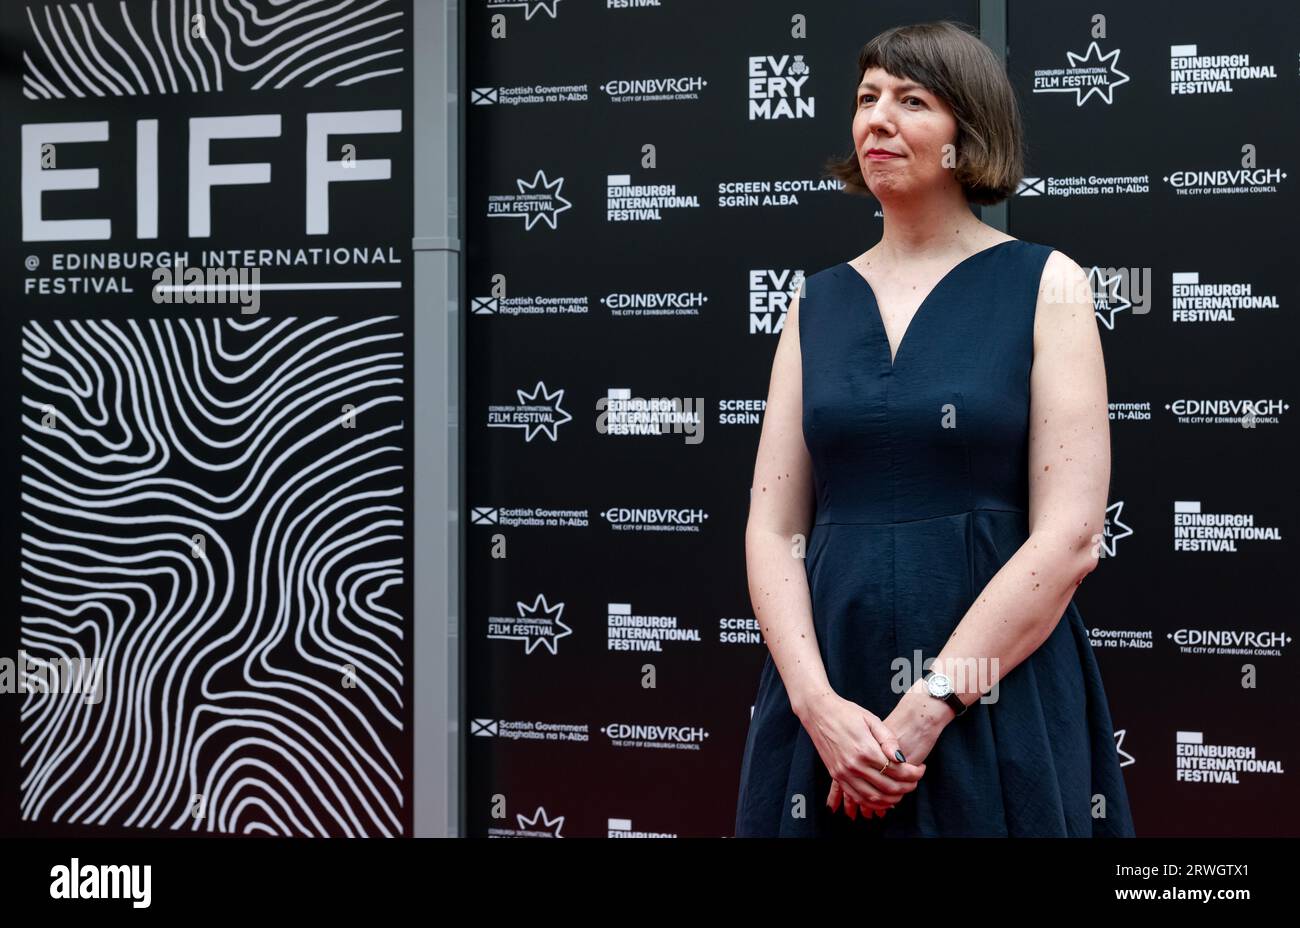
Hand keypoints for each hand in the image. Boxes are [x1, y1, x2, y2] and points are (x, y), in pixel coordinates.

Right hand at [797, 691, 925, 819]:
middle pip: (888, 787)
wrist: (818, 711)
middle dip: (907, 787)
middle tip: (915, 781)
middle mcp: (854, 765)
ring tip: (902, 791)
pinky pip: (857, 797)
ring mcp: (843, 773)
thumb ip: (888, 740)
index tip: (921, 769)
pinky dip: (873, 803)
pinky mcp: (836, 776)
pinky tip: (883, 799)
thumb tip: (902, 758)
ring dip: (892, 799)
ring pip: (874, 797)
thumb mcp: (871, 719)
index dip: (914, 773)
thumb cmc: (846, 712)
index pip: (897, 771)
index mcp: (865, 749)